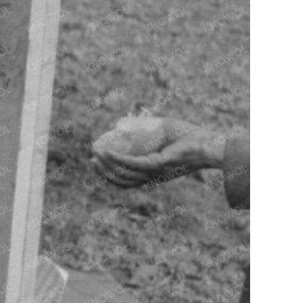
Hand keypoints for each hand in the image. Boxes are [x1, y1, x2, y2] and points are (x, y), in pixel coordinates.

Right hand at [91, 115, 226, 188]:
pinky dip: (117, 158)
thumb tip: (131, 121)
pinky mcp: (158, 164)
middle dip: (103, 172)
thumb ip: (149, 131)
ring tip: (96, 154)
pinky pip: (133, 163)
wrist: (210, 143)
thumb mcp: (164, 135)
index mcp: (152, 175)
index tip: (97, 162)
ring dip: (106, 166)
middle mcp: (152, 177)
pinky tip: (107, 151)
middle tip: (92, 158)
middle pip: (121, 180)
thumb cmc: (190, 137)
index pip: (126, 181)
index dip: (108, 175)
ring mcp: (155, 172)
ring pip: (123, 173)